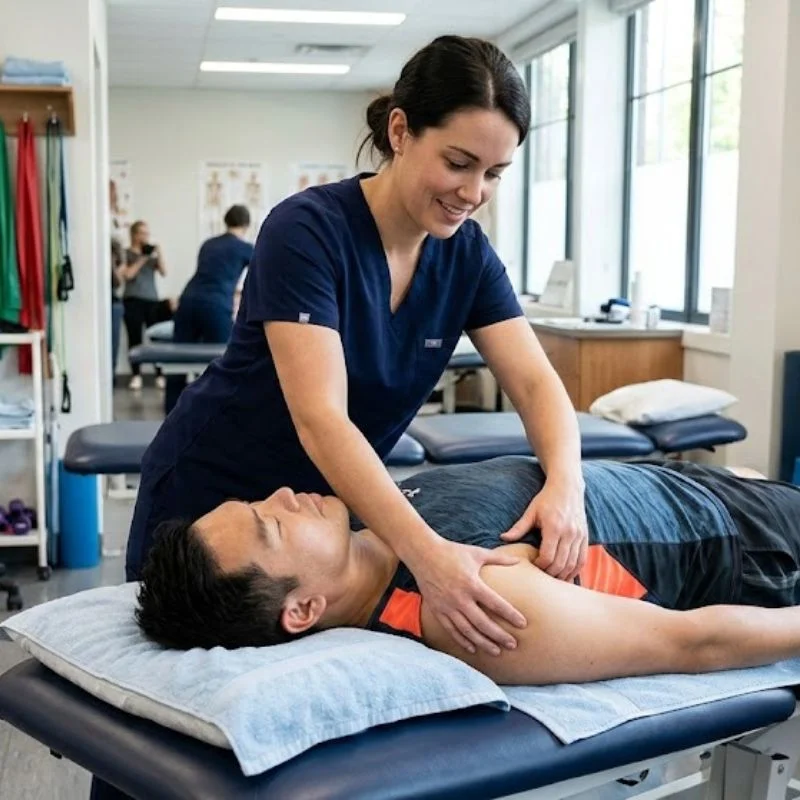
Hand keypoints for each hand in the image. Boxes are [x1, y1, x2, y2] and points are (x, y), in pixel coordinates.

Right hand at [406, 538, 525, 655]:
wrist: (423, 554)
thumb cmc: (452, 551)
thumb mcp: (477, 553)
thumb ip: (499, 559)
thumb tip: (518, 561)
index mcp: (472, 583)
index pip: (495, 604)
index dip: (510, 615)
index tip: (523, 624)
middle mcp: (460, 598)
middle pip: (483, 623)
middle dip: (499, 636)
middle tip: (513, 645)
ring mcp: (447, 606)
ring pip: (467, 631)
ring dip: (483, 643)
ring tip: (496, 651)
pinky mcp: (437, 610)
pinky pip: (451, 630)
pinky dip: (462, 641)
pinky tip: (473, 648)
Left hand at [501, 480, 587, 581]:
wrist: (567, 488)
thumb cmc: (546, 499)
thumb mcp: (531, 512)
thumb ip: (519, 527)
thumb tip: (502, 538)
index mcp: (554, 527)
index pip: (548, 556)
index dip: (540, 565)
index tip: (533, 566)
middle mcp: (569, 533)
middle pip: (561, 563)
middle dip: (550, 574)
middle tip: (541, 577)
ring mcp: (579, 535)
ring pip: (573, 564)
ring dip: (563, 575)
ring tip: (553, 580)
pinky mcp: (585, 536)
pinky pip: (582, 559)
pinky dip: (575, 570)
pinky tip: (567, 575)